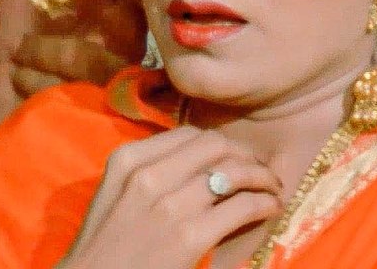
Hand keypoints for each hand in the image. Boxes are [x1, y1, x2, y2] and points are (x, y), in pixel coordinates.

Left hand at [0, 0, 146, 133]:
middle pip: (119, 36)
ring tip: (21, 58)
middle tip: (36, 29)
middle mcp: (125, 56)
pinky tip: (20, 83)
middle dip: (70, 29)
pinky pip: (70, 101)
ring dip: (44, 58)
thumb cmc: (23, 32)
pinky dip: (34, 86)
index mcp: (121, 20)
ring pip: (94, 71)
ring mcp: (111, 94)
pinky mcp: (91, 126)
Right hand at [58, 127, 282, 268]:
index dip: (218, 143)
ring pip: (234, 172)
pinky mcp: (190, 236)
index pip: (188, 133)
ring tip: (271, 188)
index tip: (232, 157)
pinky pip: (243, 206)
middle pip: (215, 145)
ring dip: (262, 177)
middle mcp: (147, 174)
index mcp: (127, 159)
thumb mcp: (115, 192)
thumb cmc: (105, 243)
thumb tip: (193, 162)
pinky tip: (270, 208)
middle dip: (244, 154)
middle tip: (258, 170)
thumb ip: (147, 171)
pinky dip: (264, 204)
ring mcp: (169, 206)